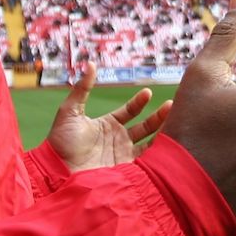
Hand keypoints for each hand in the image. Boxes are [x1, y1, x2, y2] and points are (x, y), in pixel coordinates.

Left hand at [43, 62, 170, 170]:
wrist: (58, 171)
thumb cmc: (61, 142)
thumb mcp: (70, 111)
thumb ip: (81, 89)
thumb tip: (90, 64)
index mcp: (108, 125)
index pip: (130, 111)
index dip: (139, 102)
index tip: (147, 92)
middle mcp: (119, 140)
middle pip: (145, 127)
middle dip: (160, 116)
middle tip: (173, 105)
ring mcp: (124, 156)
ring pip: (150, 143)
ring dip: (163, 133)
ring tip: (177, 121)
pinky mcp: (126, 171)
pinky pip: (147, 161)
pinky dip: (158, 153)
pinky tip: (168, 145)